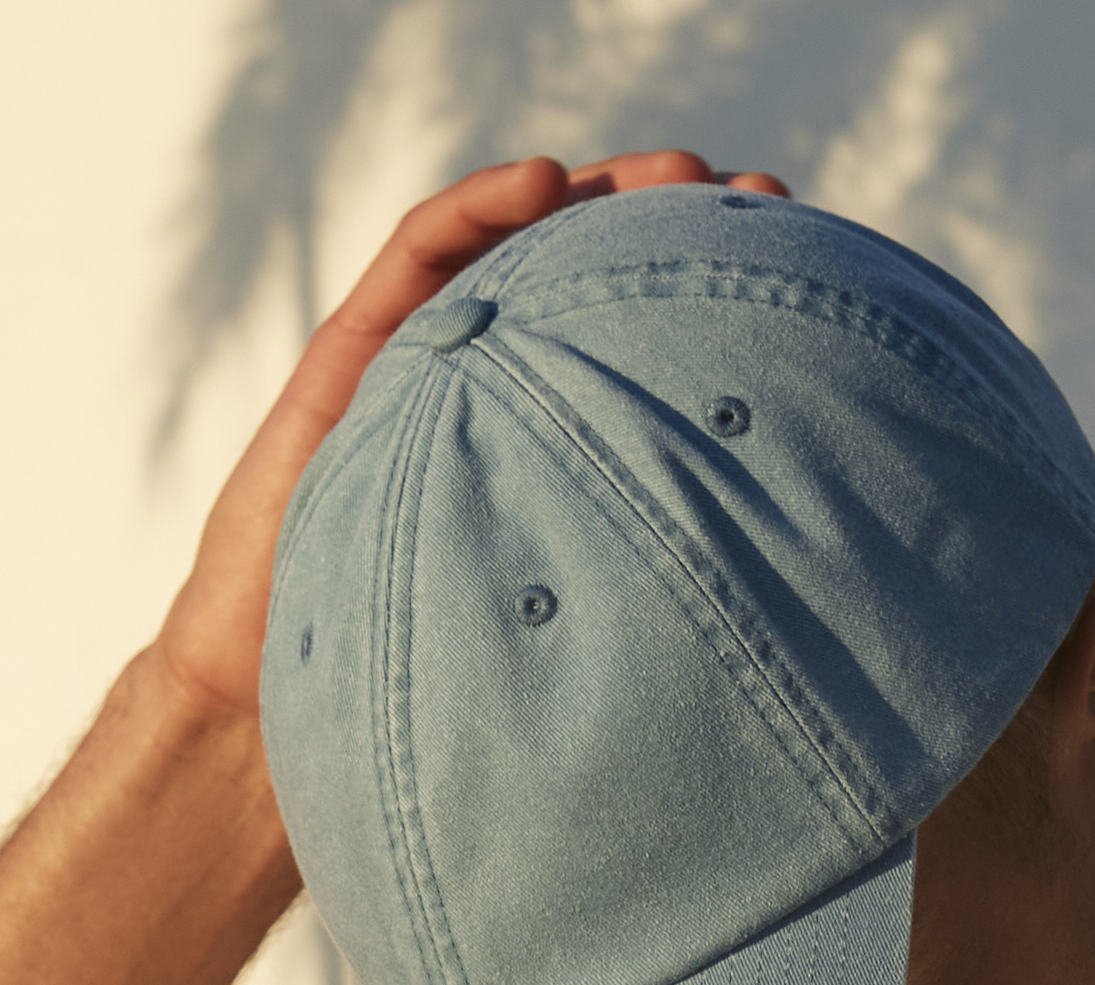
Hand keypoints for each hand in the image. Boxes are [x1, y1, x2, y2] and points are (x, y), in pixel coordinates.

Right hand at [147, 151, 787, 729]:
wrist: (287, 701)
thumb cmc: (437, 681)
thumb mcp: (573, 631)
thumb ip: (646, 593)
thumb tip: (789, 615)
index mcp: (560, 456)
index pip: (645, 354)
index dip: (718, 311)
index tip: (807, 280)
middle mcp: (501, 400)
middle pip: (598, 285)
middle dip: (679, 235)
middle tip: (765, 205)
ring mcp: (426, 367)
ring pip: (520, 250)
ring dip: (599, 195)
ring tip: (679, 174)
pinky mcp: (352, 354)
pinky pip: (418, 256)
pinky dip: (480, 207)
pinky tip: (546, 181)